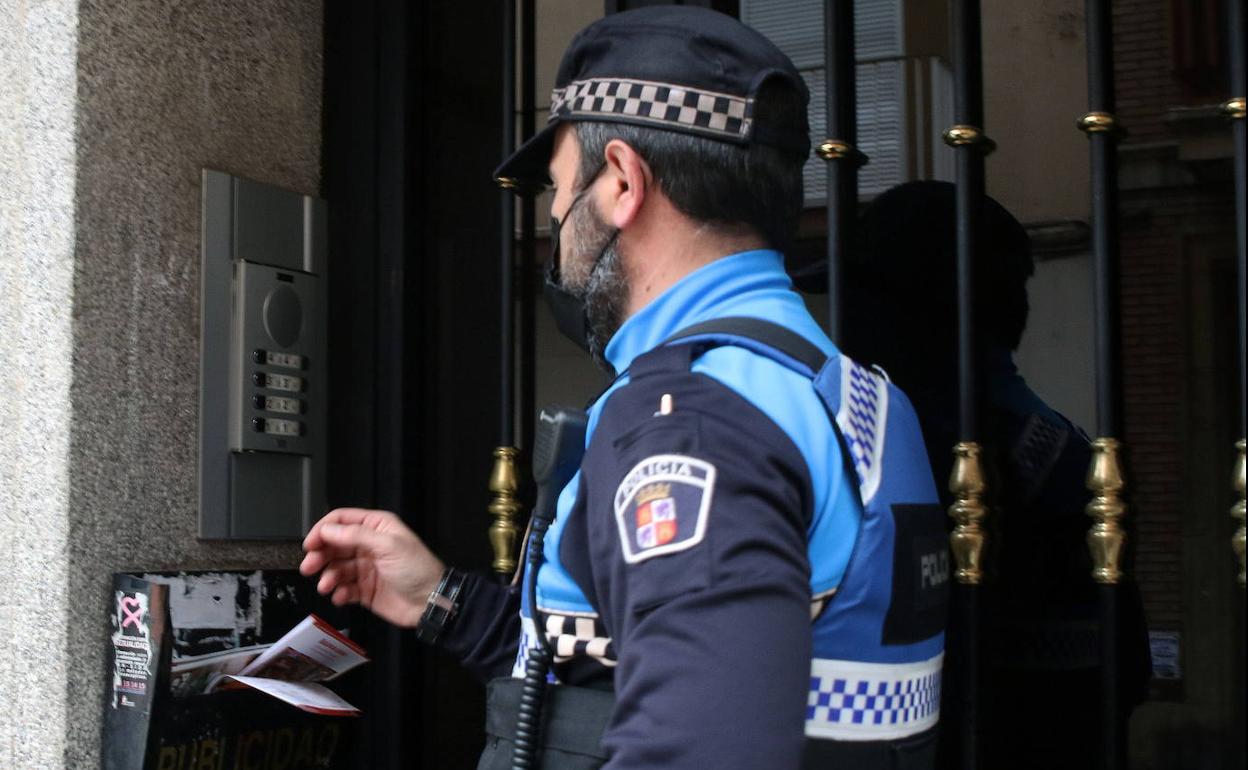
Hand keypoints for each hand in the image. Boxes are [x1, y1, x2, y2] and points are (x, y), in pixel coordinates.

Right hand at [300, 508, 445, 627]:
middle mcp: (369, 545)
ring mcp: (366, 568)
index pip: (342, 521)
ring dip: (328, 577)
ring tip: (327, 586)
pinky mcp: (364, 589)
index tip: (310, 544)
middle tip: (310, 567)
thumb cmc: (418, 569)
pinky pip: (343, 588)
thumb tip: (328, 530)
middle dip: (320, 556)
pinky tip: (341, 596)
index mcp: (377, 527)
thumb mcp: (388, 546)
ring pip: (336, 568)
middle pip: (334, 545)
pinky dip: (338, 593)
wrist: (430, 602)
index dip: (323, 530)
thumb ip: (356, 535)